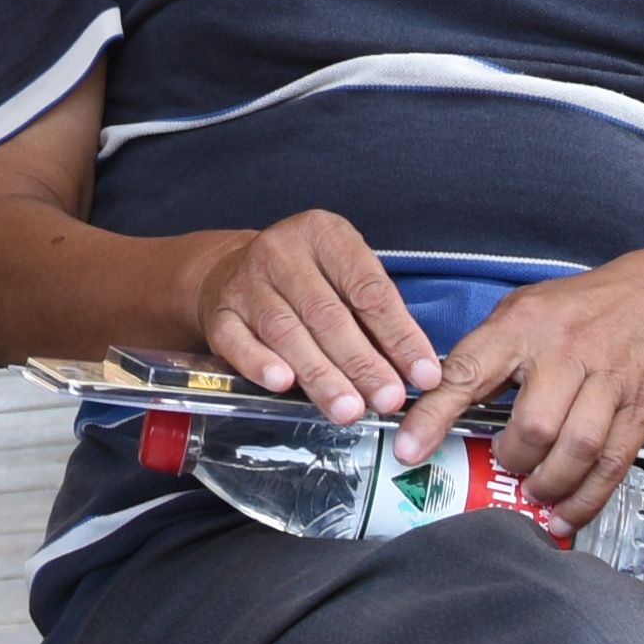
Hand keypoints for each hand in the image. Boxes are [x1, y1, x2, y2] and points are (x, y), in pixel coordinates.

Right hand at [170, 212, 438, 417]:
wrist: (230, 271)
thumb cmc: (305, 280)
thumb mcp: (343, 276)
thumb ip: (376, 316)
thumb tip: (417, 371)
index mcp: (324, 235)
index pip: (368, 288)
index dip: (399, 334)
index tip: (423, 374)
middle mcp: (281, 252)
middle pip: (327, 313)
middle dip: (362, 362)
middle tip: (387, 399)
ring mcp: (246, 283)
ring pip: (286, 331)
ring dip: (321, 374)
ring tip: (348, 409)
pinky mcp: (219, 314)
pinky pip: (237, 341)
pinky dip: (259, 363)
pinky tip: (282, 384)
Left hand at [417, 256, 643, 532]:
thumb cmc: (578, 309)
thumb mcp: (521, 311)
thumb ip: (484, 355)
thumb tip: (437, 402)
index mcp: (523, 326)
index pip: (468, 372)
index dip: (433, 415)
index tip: (409, 451)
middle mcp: (567, 354)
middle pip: (534, 426)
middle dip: (512, 460)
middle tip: (503, 465)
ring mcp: (609, 384)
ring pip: (576, 449)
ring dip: (548, 484)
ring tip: (532, 491)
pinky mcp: (639, 413)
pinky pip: (611, 465)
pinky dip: (585, 499)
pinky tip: (563, 514)